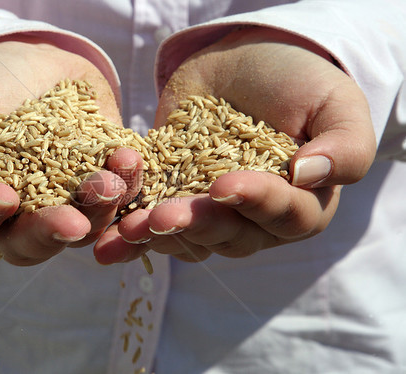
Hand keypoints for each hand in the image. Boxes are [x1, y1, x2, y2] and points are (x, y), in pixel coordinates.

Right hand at [0, 37, 142, 265]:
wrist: (29, 65)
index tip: (1, 194)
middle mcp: (17, 220)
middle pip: (29, 246)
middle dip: (50, 233)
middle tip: (70, 221)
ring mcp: (62, 207)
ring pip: (81, 230)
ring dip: (98, 211)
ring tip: (109, 181)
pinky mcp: (99, 189)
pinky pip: (118, 200)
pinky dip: (128, 186)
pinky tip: (129, 161)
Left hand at [94, 27, 375, 262]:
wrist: (243, 61)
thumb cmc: (298, 80)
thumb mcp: (335, 102)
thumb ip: (344, 145)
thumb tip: (311, 176)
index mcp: (301, 203)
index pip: (285, 216)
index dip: (256, 204)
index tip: (225, 184)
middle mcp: (255, 219)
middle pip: (230, 236)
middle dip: (196, 225)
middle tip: (162, 217)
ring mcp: (211, 212)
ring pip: (188, 239)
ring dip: (156, 237)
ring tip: (126, 229)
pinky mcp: (172, 196)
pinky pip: (152, 223)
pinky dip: (129, 233)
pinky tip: (104, 240)